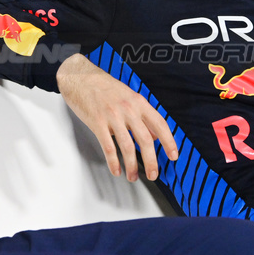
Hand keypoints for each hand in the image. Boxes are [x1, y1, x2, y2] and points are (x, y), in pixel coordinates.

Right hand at [57, 53, 178, 180]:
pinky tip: (116, 170)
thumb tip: (155, 135)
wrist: (79, 78)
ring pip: (127, 147)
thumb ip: (142, 116)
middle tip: (153, 174)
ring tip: (133, 176)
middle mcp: (128, 109)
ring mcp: (112, 116)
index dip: (169, 141)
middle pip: (145, 140)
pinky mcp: (97, 123)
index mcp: (138, 102)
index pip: (160, 124)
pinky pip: (108, 147)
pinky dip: (113, 162)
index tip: (173, 155)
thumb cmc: (104, 87)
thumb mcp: (128, 96)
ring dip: (132, 166)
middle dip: (151, 161)